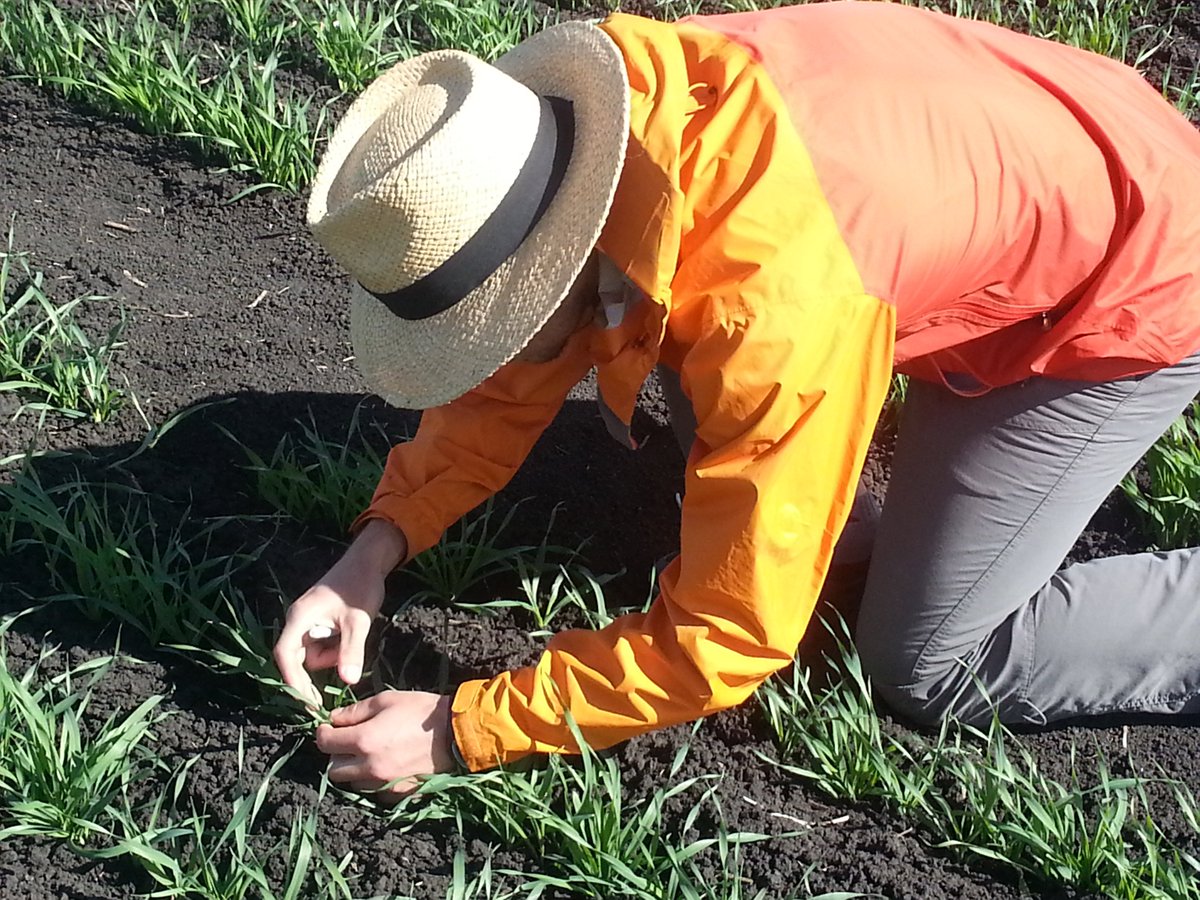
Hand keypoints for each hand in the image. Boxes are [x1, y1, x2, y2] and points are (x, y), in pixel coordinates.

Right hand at [274, 519, 407, 704]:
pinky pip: (322, 645)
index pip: (286, 656)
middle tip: (348, 668)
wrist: (368, 561)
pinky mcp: (318, 623)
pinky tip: (351, 631)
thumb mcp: (358, 620)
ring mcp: (307, 622)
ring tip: (354, 632)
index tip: (309, 703)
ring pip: (314, 654)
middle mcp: (298, 621)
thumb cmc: (360, 586)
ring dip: (334, 654)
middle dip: (324, 664)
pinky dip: (337, 646)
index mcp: (299, 618)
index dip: (294, 681)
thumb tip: (349, 681)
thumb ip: (352, 650)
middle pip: (300, 658)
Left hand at [316, 691, 454, 797]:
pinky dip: (373, 780)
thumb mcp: (386, 700)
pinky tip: (386, 765)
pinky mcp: (398, 794)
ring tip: (369, 753)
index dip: (323, 733)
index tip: (328, 727)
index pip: (325, 743)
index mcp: (364, 741)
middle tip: (349, 740)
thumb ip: (355, 711)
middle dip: (337, 754)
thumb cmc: (421, 711)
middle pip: (333, 769)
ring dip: (354, 769)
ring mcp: (383, 784)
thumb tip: (334, 719)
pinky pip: (374, 791)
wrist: (456, 733)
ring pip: (352, 783)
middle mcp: (369, 767)